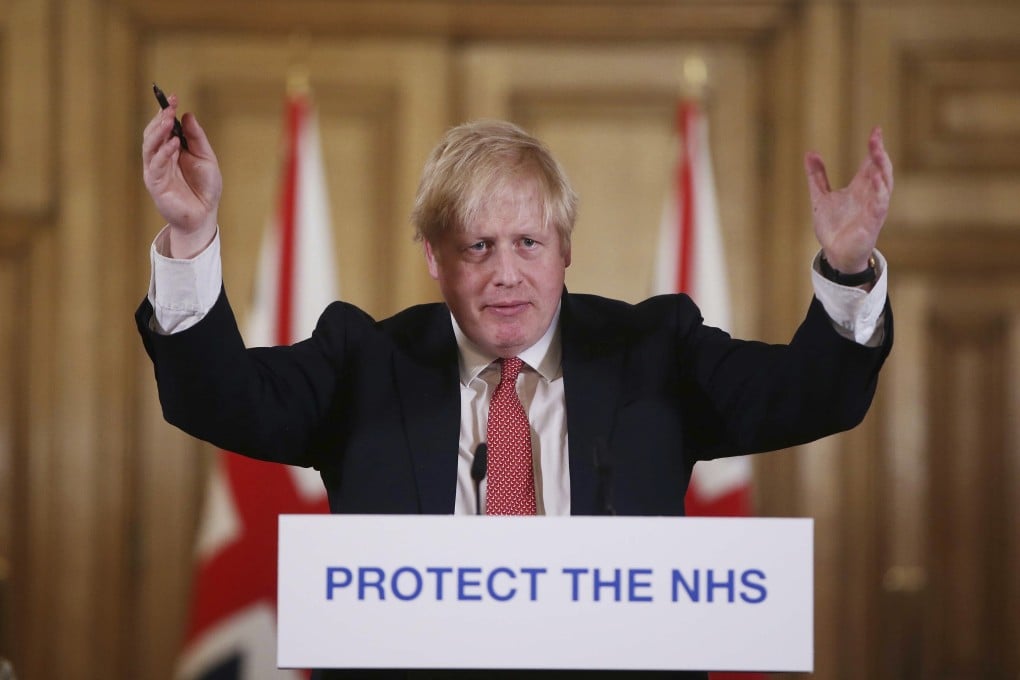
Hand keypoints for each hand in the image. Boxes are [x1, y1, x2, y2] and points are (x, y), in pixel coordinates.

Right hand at [141, 93, 222, 257]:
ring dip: (158, 132)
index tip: (173, 97)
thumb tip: (187, 115)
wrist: (204, 214)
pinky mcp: (155, 184)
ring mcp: (156, 170)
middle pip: (153, 134)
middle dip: (160, 119)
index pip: (163, 127)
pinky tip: (173, 143)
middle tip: (169, 106)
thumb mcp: (206, 158)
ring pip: (150, 146)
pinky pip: (157, 164)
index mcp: (171, 150)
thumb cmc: (205, 187)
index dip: (166, 112)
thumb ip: (196, 138)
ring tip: (167, 120)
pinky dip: (164, 152)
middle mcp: (160, 158)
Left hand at [804, 127, 892, 272]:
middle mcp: (870, 195)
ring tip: (877, 152)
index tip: (876, 130)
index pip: (871, 162)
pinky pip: (880, 205)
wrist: (834, 252)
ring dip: (882, 168)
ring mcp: (873, 208)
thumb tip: (810, 153)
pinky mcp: (872, 222)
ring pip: (885, 184)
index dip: (874, 146)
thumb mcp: (820, 197)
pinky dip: (880, 192)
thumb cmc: (833, 226)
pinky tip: (877, 179)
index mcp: (860, 187)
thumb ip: (817, 176)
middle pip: (881, 169)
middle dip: (879, 153)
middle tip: (875, 137)